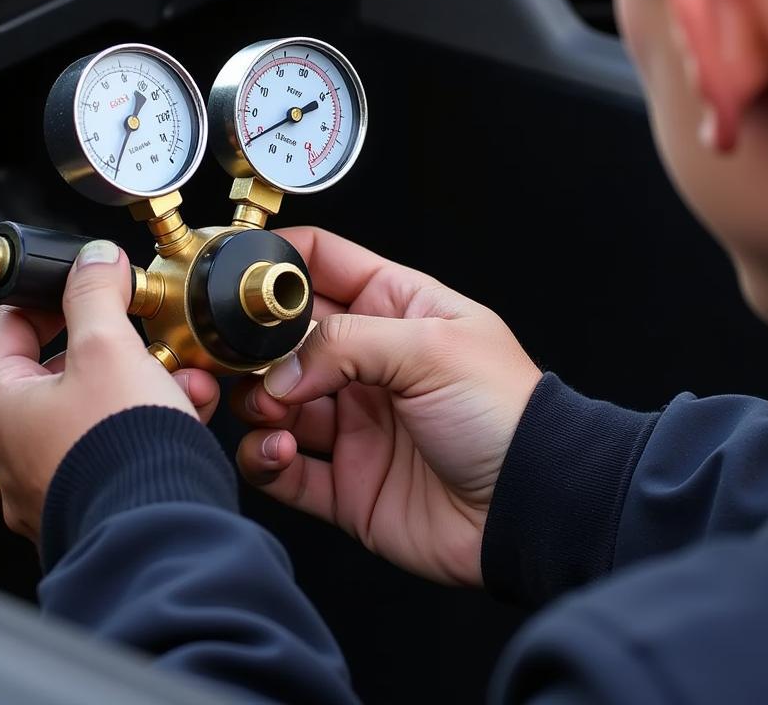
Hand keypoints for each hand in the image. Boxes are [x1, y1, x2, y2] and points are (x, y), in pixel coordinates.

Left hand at [0, 240, 219, 540]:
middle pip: (63, 368)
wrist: (158, 526)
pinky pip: (119, 443)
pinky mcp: (94, 495)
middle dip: (118, 346)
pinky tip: (187, 413)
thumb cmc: (121, 448)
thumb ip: (96, 293)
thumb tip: (93, 260)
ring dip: (145, 381)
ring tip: (181, 380)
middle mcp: (20, 446)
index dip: (49, 297)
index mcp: (6, 404)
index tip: (86, 287)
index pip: (8, 327)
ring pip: (100, 406)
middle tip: (147, 335)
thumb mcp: (109, 347)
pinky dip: (152, 421)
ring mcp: (56, 475)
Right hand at [232, 227, 541, 586]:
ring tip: (269, 410)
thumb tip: (280, 367)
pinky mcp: (344, 481)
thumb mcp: (433, 348)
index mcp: (395, 308)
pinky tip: (279, 451)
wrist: (532, 506)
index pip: (324, 264)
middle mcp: (368, 361)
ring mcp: (354, 421)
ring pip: (273, 402)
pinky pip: (282, 467)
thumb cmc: (506, 412)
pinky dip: (265, 458)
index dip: (279, 261)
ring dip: (255, 404)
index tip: (236, 272)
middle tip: (235, 358)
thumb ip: (347, 343)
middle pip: (285, 337)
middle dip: (252, 345)